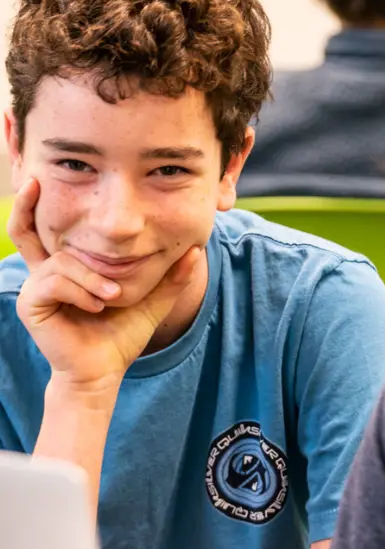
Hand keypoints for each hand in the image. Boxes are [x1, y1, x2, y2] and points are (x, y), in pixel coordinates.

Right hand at [8, 179, 200, 387]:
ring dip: (92, 277)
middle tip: (36, 179)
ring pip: (61, 261)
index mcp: (67, 267)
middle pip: (24, 228)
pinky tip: (98, 306)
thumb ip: (170, 277)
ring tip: (112, 297)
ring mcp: (35, 287)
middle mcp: (45, 272)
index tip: (41, 175)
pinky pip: (55, 281)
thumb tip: (195, 250)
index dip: (36, 201)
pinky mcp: (31, 303)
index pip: (46, 228)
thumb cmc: (119, 338)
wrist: (103, 373)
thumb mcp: (150, 302)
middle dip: (26, 203)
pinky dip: (82, 291)